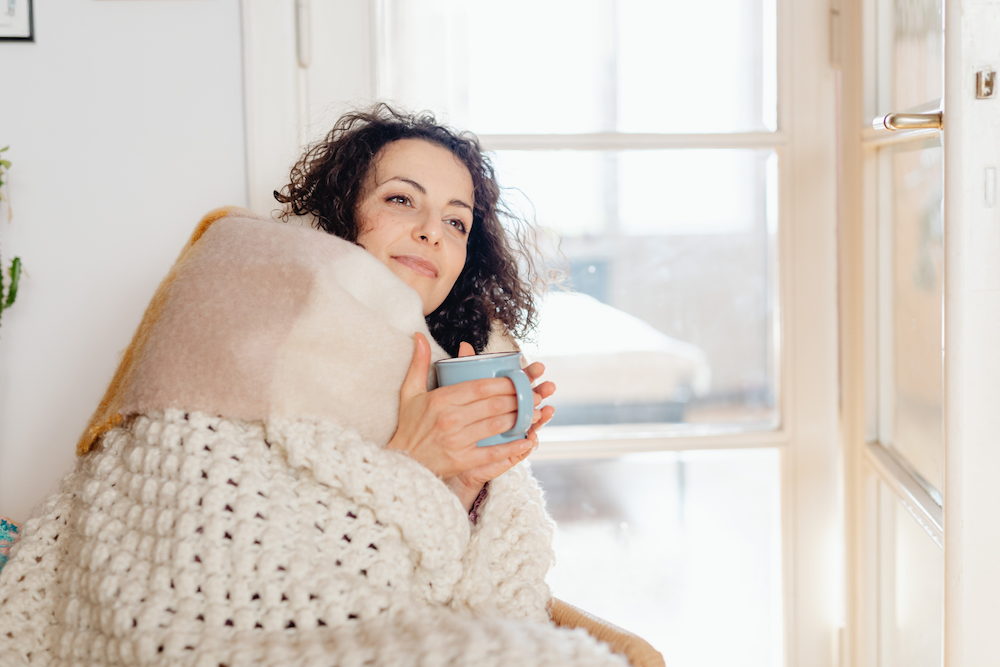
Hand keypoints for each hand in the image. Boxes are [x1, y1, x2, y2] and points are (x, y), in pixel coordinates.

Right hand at [386, 334, 540, 488]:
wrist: (402, 463)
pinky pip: (493, 452)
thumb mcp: (409, 392)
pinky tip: (527, 440)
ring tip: (536, 413)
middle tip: (534, 394)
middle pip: (493, 404)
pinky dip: (513, 447)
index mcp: (440, 400)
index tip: (519, 379)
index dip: (504, 382)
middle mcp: (450, 419)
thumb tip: (419, 335)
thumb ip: (418, 363)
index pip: (480, 386)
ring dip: (521, 418)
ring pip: (497, 425)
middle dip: (519, 398)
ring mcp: (456, 441)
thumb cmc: (409, 426)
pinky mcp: (462, 461)